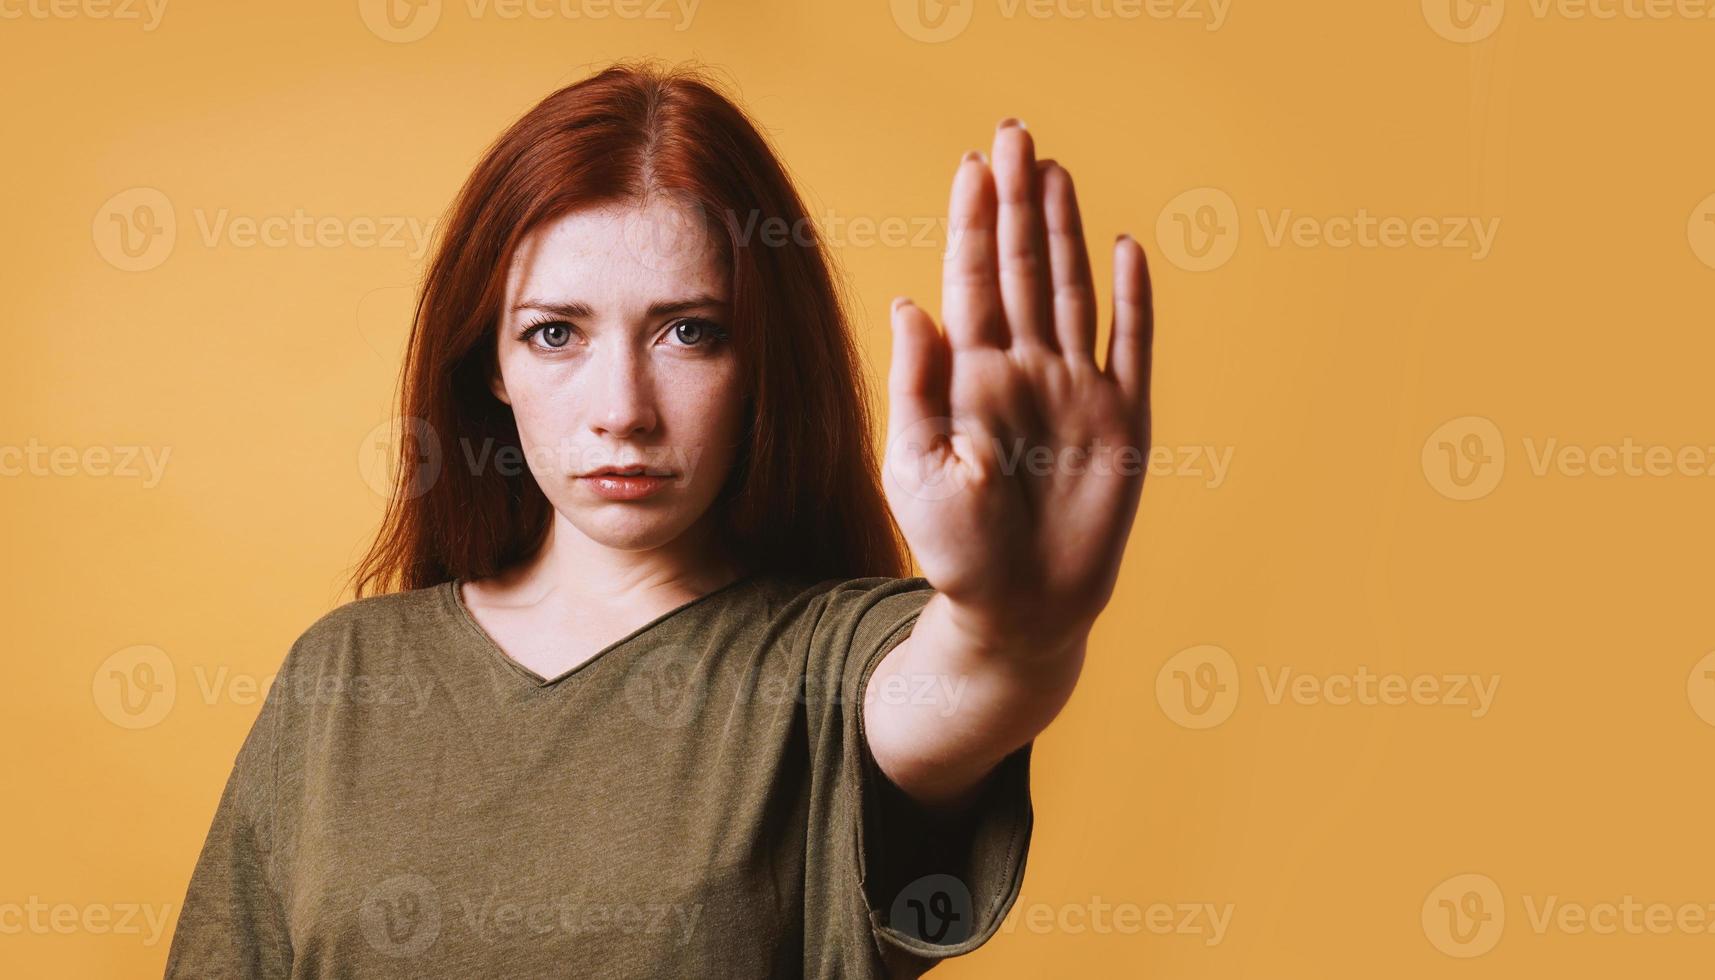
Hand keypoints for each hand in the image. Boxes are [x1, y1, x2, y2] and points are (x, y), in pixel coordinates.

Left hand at [883, 117, 1152, 652]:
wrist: (1019, 611)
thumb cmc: (954, 550)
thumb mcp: (913, 469)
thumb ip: (915, 387)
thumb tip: (908, 304)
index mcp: (970, 378)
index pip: (971, 281)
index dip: (973, 222)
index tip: (972, 166)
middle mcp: (1024, 371)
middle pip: (1021, 268)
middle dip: (1016, 201)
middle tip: (1015, 133)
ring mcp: (1075, 390)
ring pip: (1071, 290)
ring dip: (1065, 231)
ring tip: (1055, 171)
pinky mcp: (1122, 421)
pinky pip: (1129, 346)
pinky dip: (1130, 297)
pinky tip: (1124, 247)